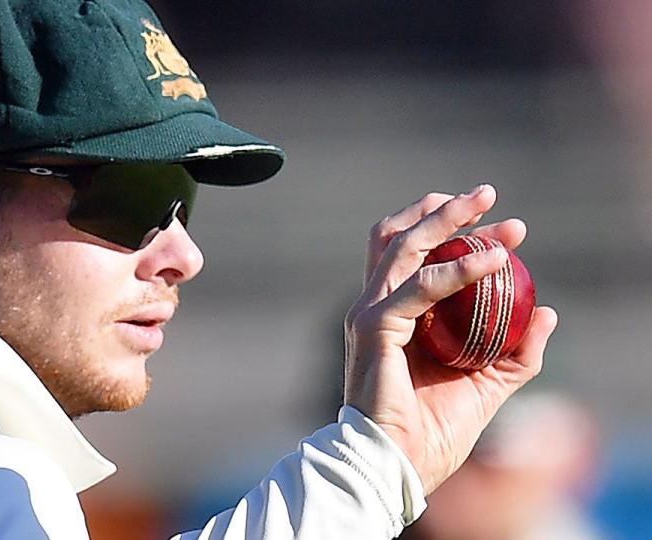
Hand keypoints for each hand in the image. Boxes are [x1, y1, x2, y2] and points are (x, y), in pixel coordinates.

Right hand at [343, 184, 558, 493]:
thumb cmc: (433, 429)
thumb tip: (548, 313)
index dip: (451, 228)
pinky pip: (420, 286)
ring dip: (447, 221)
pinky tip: (492, 261)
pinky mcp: (373, 326)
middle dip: (447, 211)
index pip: (415, 254)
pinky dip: (458, 269)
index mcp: (395, 315)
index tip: (501, 225)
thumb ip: (517, 349)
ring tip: (489, 207)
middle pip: (403, 237)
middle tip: (490, 195)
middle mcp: (377, 305)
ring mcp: (371, 312)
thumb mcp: (489, 383)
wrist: (399, 462)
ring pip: (404, 245)